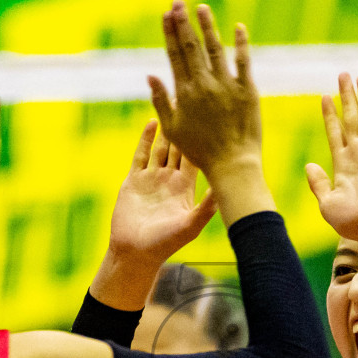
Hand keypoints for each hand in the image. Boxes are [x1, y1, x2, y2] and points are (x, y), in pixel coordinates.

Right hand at [110, 120, 218, 264]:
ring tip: (176, 106)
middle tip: (194, 104)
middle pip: (180, 148)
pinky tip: (152, 121)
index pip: (197, 158)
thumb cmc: (165, 243)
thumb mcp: (191, 224)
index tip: (212, 120)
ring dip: (168, 128)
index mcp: (185, 188)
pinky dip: (145, 138)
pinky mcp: (134, 180)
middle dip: (186, 128)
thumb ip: (207, 206)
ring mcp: (152, 179)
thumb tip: (223, 188)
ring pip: (161, 148)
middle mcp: (170, 180)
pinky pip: (140, 154)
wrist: (135, 252)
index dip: (203, 140)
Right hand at [148, 2, 261, 182]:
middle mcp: (204, 85)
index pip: (175, 55)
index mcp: (185, 93)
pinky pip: (243, 62)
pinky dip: (241, 44)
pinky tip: (238, 27)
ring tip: (201, 7)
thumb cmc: (200, 151)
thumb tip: (150, 75)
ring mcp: (227, 86)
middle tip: (178, 2)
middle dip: (183, 22)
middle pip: (192, 47)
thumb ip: (161, 100)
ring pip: (215, 49)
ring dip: (207, 26)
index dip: (170, 32)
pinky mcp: (247, 90)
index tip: (166, 14)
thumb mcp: (173, 129)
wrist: (233, 165)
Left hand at [306, 73, 357, 249]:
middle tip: (343, 74)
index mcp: (341, 162)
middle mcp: (357, 152)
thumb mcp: (326, 202)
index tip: (324, 96)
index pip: (334, 131)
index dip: (330, 113)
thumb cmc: (351, 221)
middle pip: (350, 117)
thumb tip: (309, 165)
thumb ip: (318, 183)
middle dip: (347, 96)